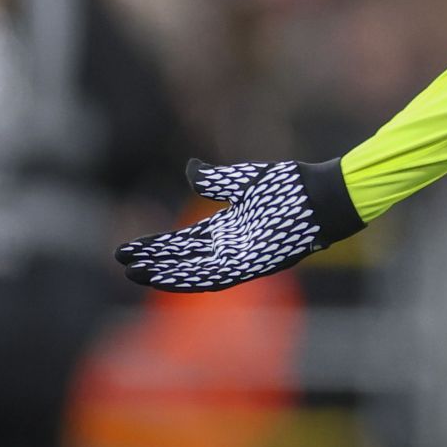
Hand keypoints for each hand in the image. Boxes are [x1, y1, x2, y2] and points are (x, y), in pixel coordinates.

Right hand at [116, 158, 364, 291]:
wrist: (324, 195)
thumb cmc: (292, 187)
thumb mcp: (245, 180)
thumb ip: (215, 179)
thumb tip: (190, 168)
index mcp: (228, 228)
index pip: (183, 242)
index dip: (156, 246)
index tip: (127, 247)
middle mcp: (232, 247)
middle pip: (184, 259)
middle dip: (154, 262)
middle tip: (122, 263)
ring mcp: (243, 258)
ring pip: (196, 272)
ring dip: (167, 274)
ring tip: (135, 273)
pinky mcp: (256, 265)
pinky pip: (219, 277)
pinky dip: (193, 278)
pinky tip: (170, 277)